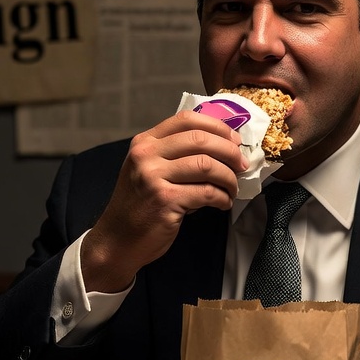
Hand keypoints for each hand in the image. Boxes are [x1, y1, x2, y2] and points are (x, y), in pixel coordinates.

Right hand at [80, 110, 247, 291]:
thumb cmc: (140, 205)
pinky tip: (223, 203)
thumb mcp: (148, 170)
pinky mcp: (165, 200)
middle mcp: (146, 155)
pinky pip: (206, 192)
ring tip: (232, 189)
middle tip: (241, 165)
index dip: (217, 127)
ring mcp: (153, 177)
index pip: (186, 119)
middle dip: (229, 152)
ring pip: (207, 166)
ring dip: (228, 178)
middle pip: (200, 139)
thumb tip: (223, 146)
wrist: (118, 239)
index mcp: (145, 142)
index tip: (234, 140)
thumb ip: (174, 154)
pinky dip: (222, 198)